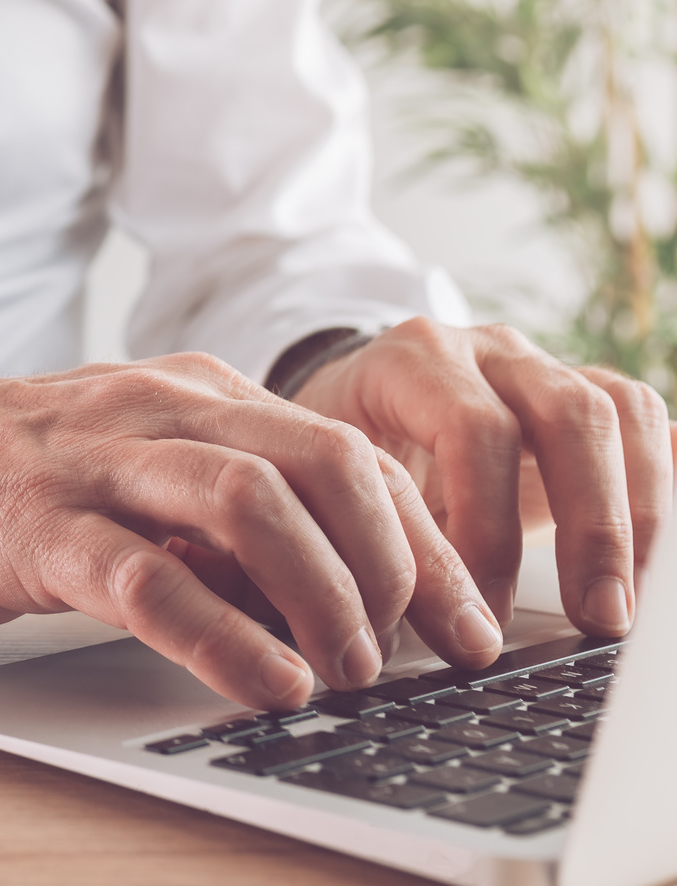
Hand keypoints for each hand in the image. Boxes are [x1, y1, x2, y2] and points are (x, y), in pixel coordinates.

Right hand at [0, 353, 501, 709]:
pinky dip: (223, 635)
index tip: (464, 618)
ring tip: (350, 674)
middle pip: (324, 462)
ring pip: (251, 502)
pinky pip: (147, 577)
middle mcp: (153, 409)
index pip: (346, 451)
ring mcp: (90, 463)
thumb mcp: (122, 473)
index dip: (424, 539)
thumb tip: (318, 589)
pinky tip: (265, 682)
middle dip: (398, 564)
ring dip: (327, 595)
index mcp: (187, 393)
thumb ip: (211, 516)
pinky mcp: (29, 527)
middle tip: (424, 652)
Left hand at [291, 318, 672, 636]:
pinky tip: (661, 555)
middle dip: (591, 525)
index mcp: (412, 361)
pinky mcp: (583, 392)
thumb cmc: (338, 458)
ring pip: (620, 412)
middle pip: (568, 414)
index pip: (474, 429)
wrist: (347, 407)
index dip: (488, 525)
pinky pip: (644, 420)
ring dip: (634, 516)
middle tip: (594, 617)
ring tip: (622, 606)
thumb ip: (361, 531)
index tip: (483, 609)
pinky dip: (662, 479)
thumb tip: (388, 622)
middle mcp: (485, 351)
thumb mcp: (331, 485)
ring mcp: (541, 365)